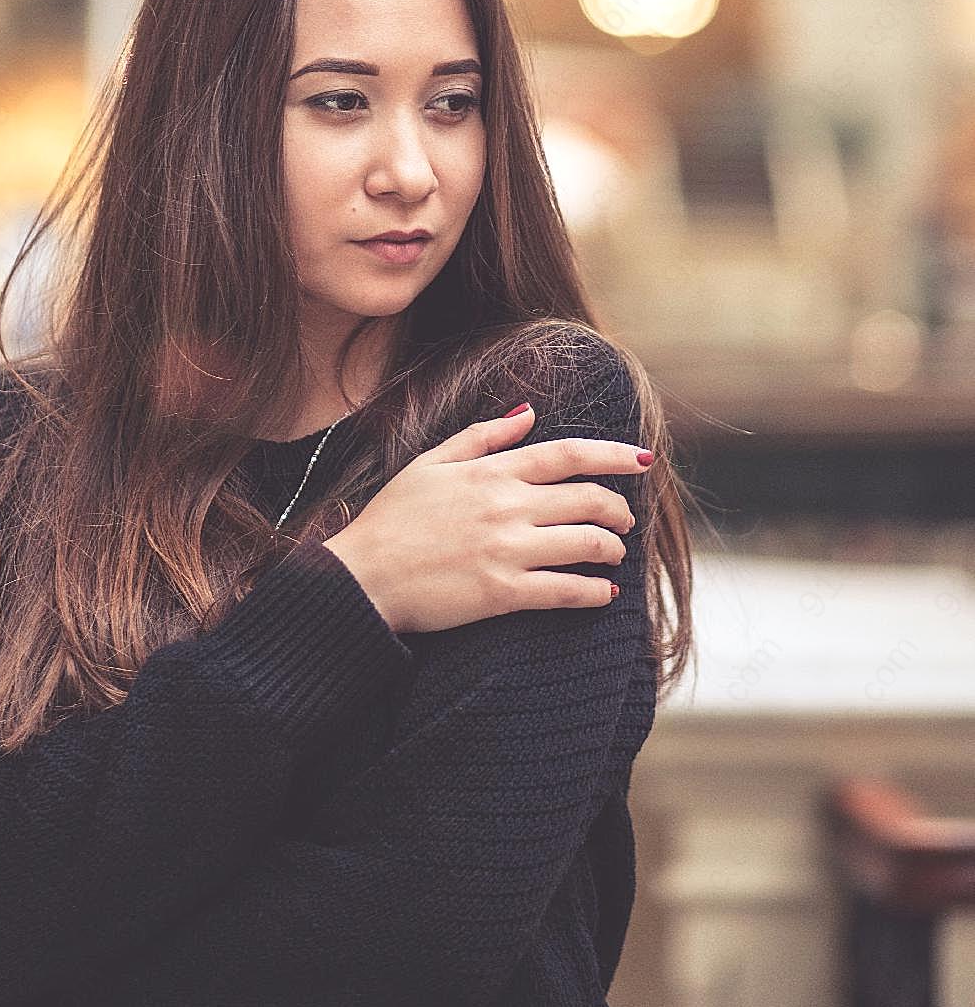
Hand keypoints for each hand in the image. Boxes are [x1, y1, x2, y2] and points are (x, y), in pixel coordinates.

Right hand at [325, 404, 649, 634]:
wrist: (362, 576)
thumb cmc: (391, 519)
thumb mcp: (430, 463)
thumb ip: (482, 436)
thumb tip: (527, 412)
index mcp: (491, 472)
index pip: (568, 454)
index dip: (614, 455)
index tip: (644, 459)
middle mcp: (506, 506)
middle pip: (588, 500)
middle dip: (618, 510)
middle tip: (623, 521)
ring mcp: (507, 550)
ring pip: (587, 544)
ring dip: (612, 550)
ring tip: (612, 555)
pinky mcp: (503, 592)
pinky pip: (567, 590)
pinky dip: (595, 592)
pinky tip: (603, 594)